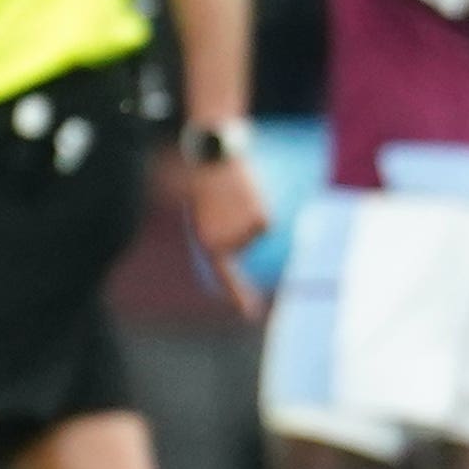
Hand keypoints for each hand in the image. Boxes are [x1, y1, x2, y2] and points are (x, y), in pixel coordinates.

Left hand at [185, 155, 269, 318]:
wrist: (211, 155)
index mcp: (207, 243)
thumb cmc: (201, 175)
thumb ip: (218, 222)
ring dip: (250, 211)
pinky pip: (268, 219)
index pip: (225, 277)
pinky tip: (246, 190)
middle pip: (246, 243)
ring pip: (259, 229)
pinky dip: (261, 204)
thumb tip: (243, 229)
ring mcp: (244, 236)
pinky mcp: (261, 222)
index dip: (238, 296)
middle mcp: (226, 246)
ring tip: (234, 191)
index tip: (252, 313)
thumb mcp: (203, 203)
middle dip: (240, 224)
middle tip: (227, 201)